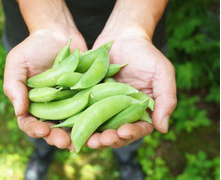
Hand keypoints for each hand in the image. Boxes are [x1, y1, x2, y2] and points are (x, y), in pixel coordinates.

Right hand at [3, 28, 86, 149]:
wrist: (58, 34)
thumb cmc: (33, 48)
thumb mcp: (17, 63)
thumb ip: (14, 86)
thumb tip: (19, 112)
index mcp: (31, 103)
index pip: (29, 122)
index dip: (34, 129)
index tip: (42, 130)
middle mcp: (50, 107)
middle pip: (52, 129)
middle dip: (57, 138)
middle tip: (64, 142)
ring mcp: (68, 103)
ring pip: (71, 125)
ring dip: (75, 135)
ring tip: (81, 141)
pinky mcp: (84, 96)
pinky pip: (87, 110)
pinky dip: (91, 119)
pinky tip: (96, 125)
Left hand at [85, 33, 176, 148]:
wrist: (121, 36)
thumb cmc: (145, 53)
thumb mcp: (162, 73)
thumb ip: (166, 99)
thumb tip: (163, 129)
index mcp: (141, 110)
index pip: (138, 129)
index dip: (131, 134)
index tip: (123, 132)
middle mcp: (122, 112)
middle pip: (116, 133)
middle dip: (108, 139)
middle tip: (100, 140)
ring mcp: (104, 106)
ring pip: (98, 127)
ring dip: (91, 135)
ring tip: (85, 139)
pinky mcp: (89, 98)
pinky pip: (82, 112)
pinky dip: (77, 121)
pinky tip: (71, 126)